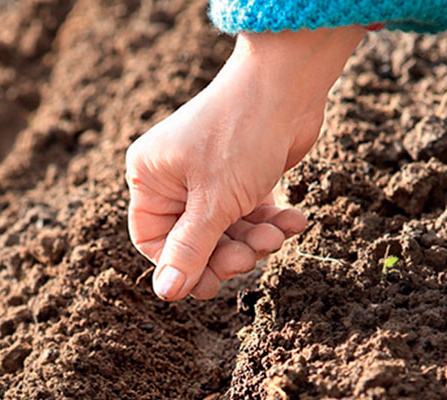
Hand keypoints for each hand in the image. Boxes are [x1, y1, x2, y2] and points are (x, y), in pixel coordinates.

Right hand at [126, 26, 365, 300]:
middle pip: (194, 240)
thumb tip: (164, 292)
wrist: (288, 84)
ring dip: (255, 238)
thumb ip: (190, 250)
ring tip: (277, 232)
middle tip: (253, 253)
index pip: (153, 240)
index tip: (213, 283)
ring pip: (226, 230)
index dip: (182, 265)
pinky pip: (249, 213)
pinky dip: (271, 221)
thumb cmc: (241, 135)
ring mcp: (210, 176)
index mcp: (151, 178)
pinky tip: (294, 220)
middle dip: (228, 252)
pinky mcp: (241, 175)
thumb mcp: (213, 203)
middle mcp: (176, 177)